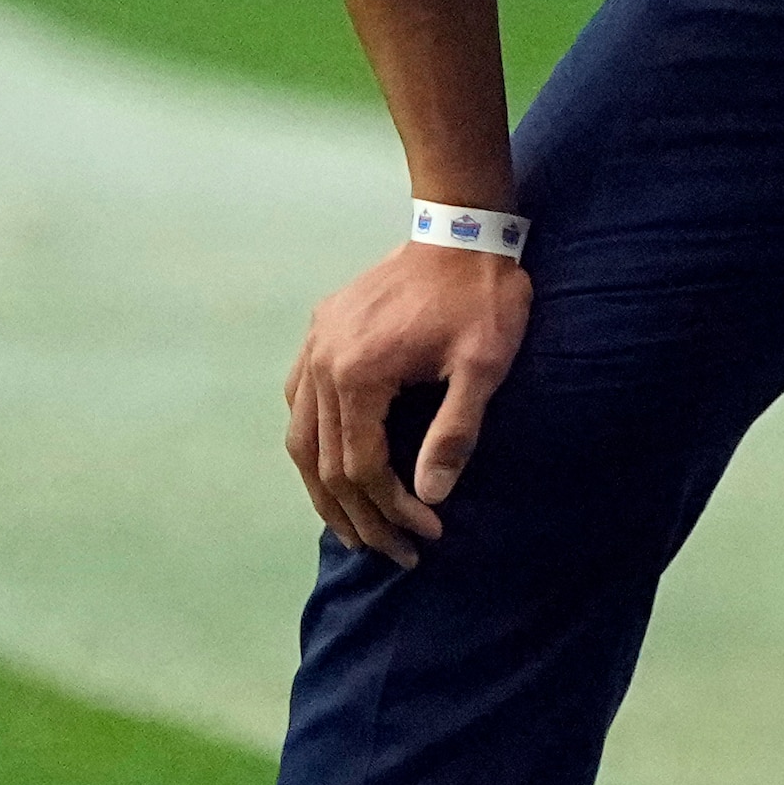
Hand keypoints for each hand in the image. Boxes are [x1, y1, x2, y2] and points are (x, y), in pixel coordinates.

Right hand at [284, 244, 531, 568]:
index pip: (363, 467)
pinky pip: (299, 403)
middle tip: (395, 553)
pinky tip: (332, 469)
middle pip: (323, 463)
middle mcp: (322, 362)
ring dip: (325, 491)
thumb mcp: (484, 366)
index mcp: (358, 373)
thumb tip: (431, 496)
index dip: (392, 510)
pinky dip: (312, 446)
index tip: (428, 536)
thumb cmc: (481, 299)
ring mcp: (314, 345)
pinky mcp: (319, 332)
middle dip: (359, 517)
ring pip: (301, 439)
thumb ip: (455, 432)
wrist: (461, 231)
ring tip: (356, 530)